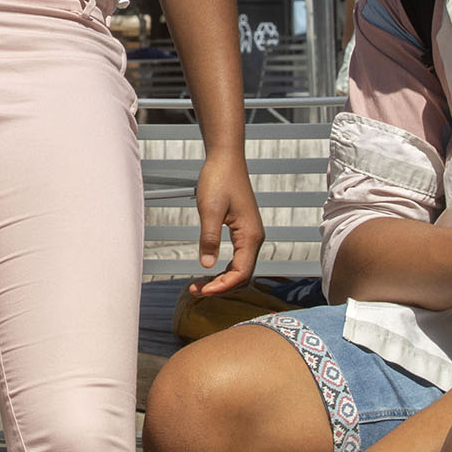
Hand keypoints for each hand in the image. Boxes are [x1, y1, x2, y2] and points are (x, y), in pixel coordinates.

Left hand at [189, 152, 264, 295]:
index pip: (241, 273)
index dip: (222, 286)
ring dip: (222, 279)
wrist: (226, 159)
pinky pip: (238, 258)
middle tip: (196, 291)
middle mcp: (255, 237)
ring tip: (199, 285)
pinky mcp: (243, 230)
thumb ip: (209, 238)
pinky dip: (224, 269)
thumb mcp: (210, 210)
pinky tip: (209, 271)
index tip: (202, 291)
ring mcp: (250, 234)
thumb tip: (206, 266)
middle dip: (221, 287)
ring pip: (240, 268)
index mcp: (251, 235)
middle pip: (243, 275)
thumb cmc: (219, 179)